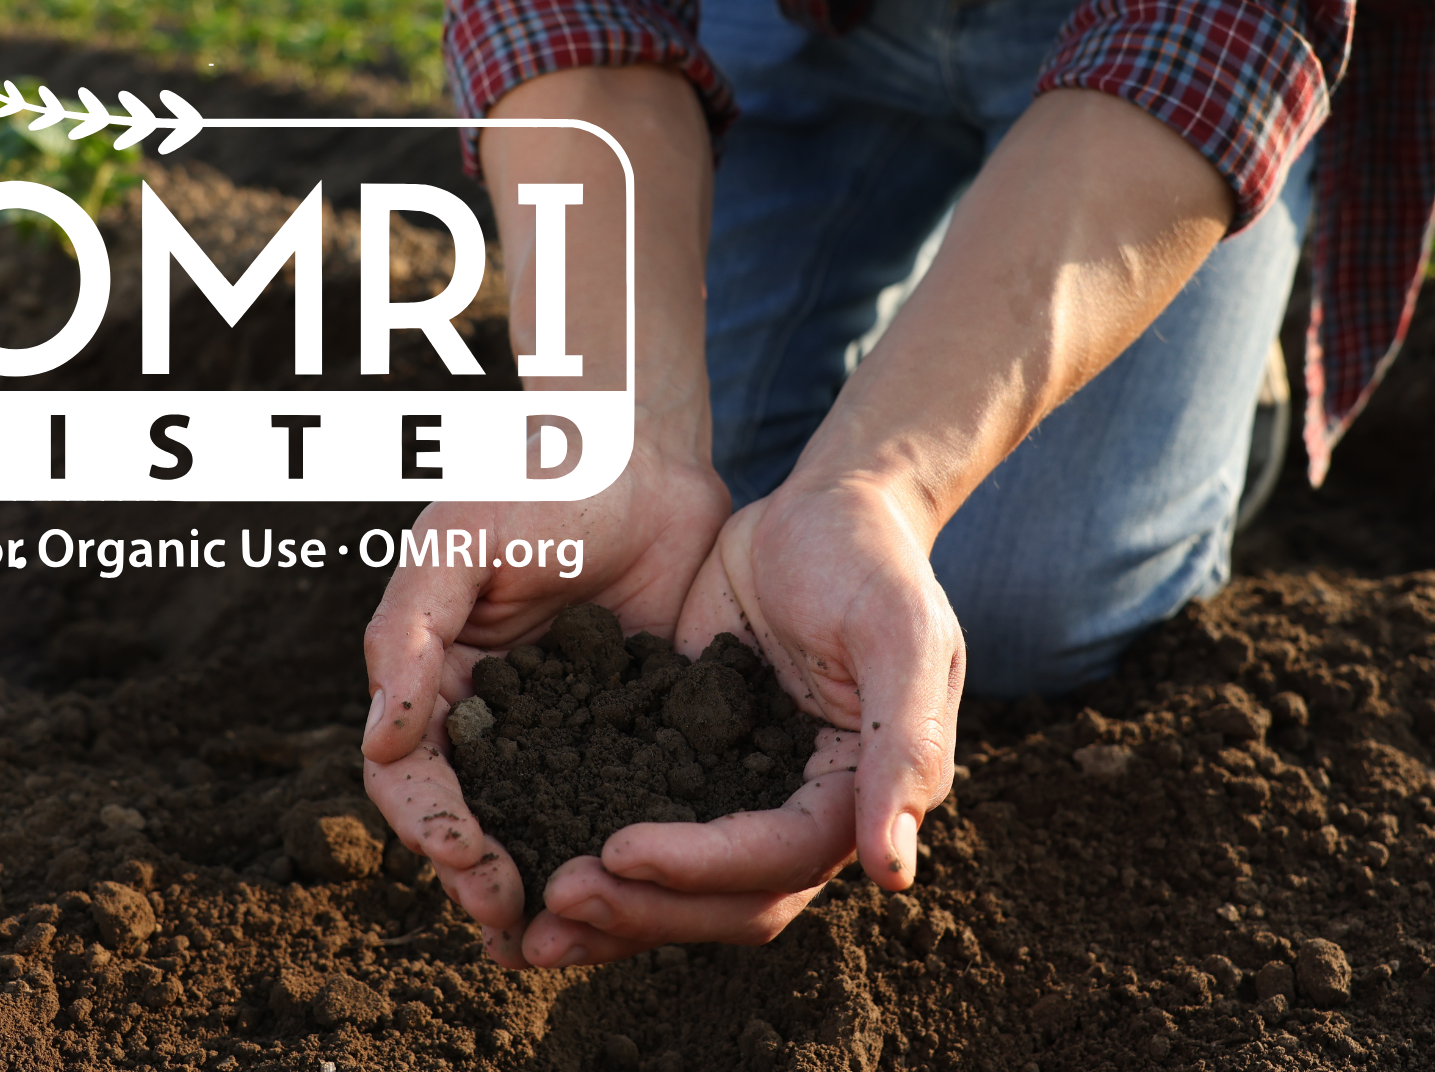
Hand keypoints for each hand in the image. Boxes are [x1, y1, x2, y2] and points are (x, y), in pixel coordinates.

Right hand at [358, 441, 729, 963]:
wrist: (639, 448)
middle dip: (484, 880)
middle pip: (472, 822)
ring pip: (543, 826)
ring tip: (565, 941)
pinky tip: (645, 894)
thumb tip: (379, 741)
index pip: (410, 776)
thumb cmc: (531, 480)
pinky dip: (624, 853)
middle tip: (516, 924)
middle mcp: (492, 718)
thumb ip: (410, 636)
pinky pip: (622, 801)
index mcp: (433, 681)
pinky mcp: (635, 729)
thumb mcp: (456, 543)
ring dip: (548, 887)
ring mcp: (564, 730)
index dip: (431, 826)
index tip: (467, 859)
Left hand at [517, 472, 965, 964]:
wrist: (825, 506)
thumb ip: (906, 744)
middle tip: (557, 899)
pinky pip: (646, 833)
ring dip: (612, 911)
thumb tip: (894, 873)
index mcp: (861, 795)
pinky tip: (530, 862)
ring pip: (680, 889)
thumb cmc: (870, 558)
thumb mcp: (899, 632)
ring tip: (528, 927)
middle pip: (726, 899)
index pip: (781, 859)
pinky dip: (597, 865)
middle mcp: (803, 814)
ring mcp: (742, 794)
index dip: (702, 867)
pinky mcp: (691, 765)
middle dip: (643, 909)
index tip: (619, 849)